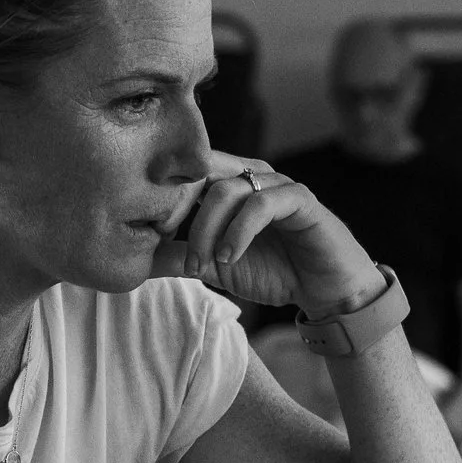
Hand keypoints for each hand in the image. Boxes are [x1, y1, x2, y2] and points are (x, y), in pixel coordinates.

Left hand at [148, 152, 384, 315]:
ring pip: (227, 189)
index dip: (161, 201)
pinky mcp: (301, 200)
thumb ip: (179, 257)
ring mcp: (277, 184)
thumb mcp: (216, 265)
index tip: (150, 237)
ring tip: (204, 263)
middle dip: (176, 206)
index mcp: (229, 184)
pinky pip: (262, 204)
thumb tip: (136, 257)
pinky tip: (229, 258)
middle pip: (199, 171)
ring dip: (207, 230)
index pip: (184, 173)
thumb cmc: (274, 271)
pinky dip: (239, 232)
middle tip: (165, 240)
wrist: (325, 291)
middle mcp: (251, 175)